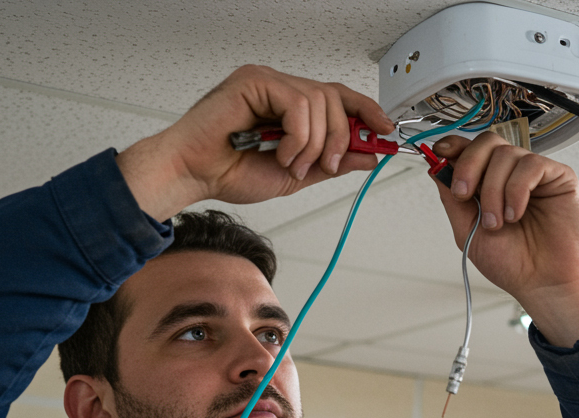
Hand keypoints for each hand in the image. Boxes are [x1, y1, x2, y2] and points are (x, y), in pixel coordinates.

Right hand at [116, 65, 395, 218]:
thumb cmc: (228, 172)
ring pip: (319, 102)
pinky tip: (279, 152)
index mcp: (288, 106)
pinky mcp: (253, 81)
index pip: (338, 97)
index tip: (386, 133)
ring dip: (313, 143)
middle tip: (325, 165)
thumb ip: (330, 163)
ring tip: (290, 163)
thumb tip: (367, 155)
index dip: (366, 112)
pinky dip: (296, 136)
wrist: (192, 176)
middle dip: (340, 136)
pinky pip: (297, 104)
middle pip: (335, 97)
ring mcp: (266, 81)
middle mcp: (279, 88)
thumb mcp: (295, 174)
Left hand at [430, 133, 578, 345]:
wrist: (542, 283)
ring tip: (498, 221)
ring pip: (506, 154)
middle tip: (465, 194)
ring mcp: (535, 175)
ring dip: (493, 190)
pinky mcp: (559, 177)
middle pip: (487, 141)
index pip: (470, 150)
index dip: (453, 145)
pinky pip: (532, 165)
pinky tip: (516, 213)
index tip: (439, 151)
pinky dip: (517, 190)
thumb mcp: (467, 231)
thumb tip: (436, 168)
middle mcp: (510, 176)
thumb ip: (452, 199)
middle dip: (468, 164)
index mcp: (488, 185)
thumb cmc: (512, 263)